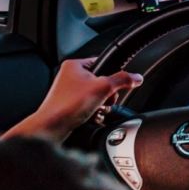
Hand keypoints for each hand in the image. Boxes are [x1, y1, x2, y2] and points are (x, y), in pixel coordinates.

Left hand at [1, 58, 142, 141]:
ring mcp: (69, 92)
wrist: (51, 126)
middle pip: (101, 82)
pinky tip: (91, 117)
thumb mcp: (103, 88)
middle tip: (104, 100)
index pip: (102, 63)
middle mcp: (70, 76)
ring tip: (96, 110)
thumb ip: (122, 80)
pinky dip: (93, 113)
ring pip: (96, 96)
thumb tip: (136, 77)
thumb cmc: (68, 105)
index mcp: (75, 65)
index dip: (112, 75)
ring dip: (101, 105)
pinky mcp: (69, 106)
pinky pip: (89, 107)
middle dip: (107, 95)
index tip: (116, 85)